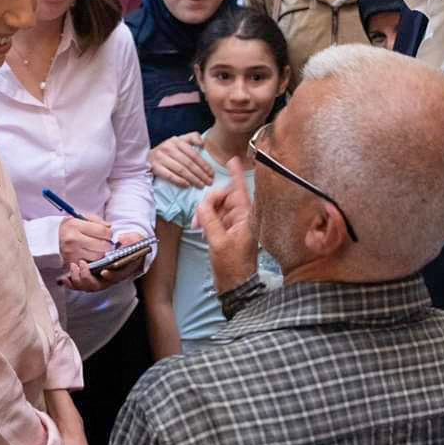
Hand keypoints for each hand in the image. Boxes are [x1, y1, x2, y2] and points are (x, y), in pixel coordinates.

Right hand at [59, 214, 111, 264]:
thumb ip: (97, 221)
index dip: (109, 233)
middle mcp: (73, 240)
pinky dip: (93, 260)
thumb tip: (111, 228)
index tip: (109, 234)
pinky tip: (91, 254)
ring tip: (97, 248)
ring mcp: (72, 253)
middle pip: (103, 245)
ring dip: (101, 253)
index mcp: (74, 225)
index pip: (102, 231)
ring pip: (98, 256)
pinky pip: (91, 263)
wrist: (52, 239)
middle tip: (105, 242)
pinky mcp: (72, 263)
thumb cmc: (69, 227)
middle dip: (107, 244)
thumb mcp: (81, 218)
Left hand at [62, 232, 143, 291]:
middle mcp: (109, 277)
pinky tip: (64, 278)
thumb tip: (122, 239)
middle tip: (82, 264)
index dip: (111, 276)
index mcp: (123, 269)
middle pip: (98, 285)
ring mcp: (98, 278)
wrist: (124, 245)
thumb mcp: (134, 238)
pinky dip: (71, 283)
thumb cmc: (129, 243)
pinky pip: (78, 284)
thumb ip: (131, 239)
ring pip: (87, 286)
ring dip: (78, 279)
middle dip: (89, 277)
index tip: (104, 271)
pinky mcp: (88, 276)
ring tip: (73, 266)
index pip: (117, 276)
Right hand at [148, 132, 212, 187]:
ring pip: (181, 170)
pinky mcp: (155, 167)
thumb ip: (192, 138)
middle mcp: (168, 148)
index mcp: (176, 141)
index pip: (193, 154)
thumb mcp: (178, 140)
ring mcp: (161, 158)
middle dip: (201, 174)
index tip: (211, 173)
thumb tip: (203, 143)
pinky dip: (179, 181)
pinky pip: (170, 176)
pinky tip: (187, 185)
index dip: (204, 165)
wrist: (147, 157)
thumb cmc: (167, 150)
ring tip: (201, 185)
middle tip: (209, 182)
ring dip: (193, 179)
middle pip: (188, 163)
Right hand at [194, 157, 259, 293]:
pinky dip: (205, 219)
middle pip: (224, 195)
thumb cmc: (232, 265)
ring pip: (216, 205)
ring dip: (205, 212)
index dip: (236, 173)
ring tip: (198, 226)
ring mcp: (233, 223)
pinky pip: (214, 216)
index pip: (240, 189)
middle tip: (198, 217)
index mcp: (245, 217)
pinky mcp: (226, 230)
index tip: (233, 159)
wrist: (234, 285)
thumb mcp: (218, 241)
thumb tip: (202, 204)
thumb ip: (210, 219)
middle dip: (209, 201)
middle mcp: (241, 217)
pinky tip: (201, 230)